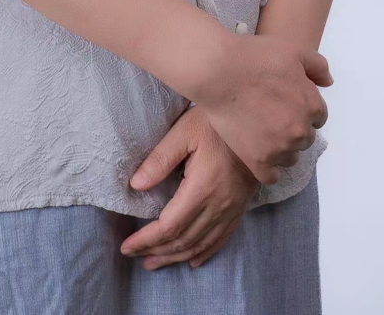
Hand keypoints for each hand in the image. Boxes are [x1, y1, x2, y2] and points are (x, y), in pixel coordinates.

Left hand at [120, 105, 261, 269]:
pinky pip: (221, 238)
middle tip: (135, 257)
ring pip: (201, 243)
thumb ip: (160, 159)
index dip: (146, 240)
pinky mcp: (240, 207)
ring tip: (155, 263)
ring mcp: (232, 209)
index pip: (169, 225)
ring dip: (177, 257)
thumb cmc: (215, 122)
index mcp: (202, 188)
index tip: (127, 247)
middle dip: (157, 252)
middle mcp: (218, 205)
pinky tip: (193, 260)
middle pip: (184, 240)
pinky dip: (205, 252)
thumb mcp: (184, 131)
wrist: (256, 121)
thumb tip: (135, 185)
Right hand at [193, 34, 332, 185]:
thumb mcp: (294, 50)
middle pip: (305, 138)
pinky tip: (259, 156)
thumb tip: (328, 83)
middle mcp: (300, 131)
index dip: (302, 108)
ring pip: (290, 157)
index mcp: (311, 106)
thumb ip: (318, 66)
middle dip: (293, 128)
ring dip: (282, 148)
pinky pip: (271, 176)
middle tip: (272, 115)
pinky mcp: (257, 160)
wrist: (220, 72)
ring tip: (263, 133)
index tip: (286, 103)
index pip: (318, 116)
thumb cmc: (256, 57)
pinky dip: (268, 169)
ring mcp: (279, 148)